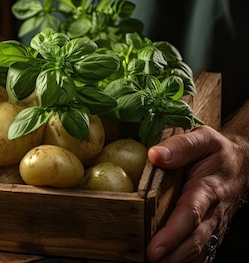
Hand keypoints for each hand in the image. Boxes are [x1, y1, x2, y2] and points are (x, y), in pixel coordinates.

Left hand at [146, 125, 246, 261]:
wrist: (240, 165)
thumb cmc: (216, 152)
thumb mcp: (203, 138)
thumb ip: (180, 145)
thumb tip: (154, 154)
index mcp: (207, 189)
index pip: (189, 214)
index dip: (172, 233)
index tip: (154, 249)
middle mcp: (212, 212)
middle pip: (193, 241)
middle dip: (172, 255)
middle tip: (149, 262)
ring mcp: (213, 226)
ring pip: (198, 251)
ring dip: (177, 262)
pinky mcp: (210, 233)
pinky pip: (201, 254)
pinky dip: (186, 262)